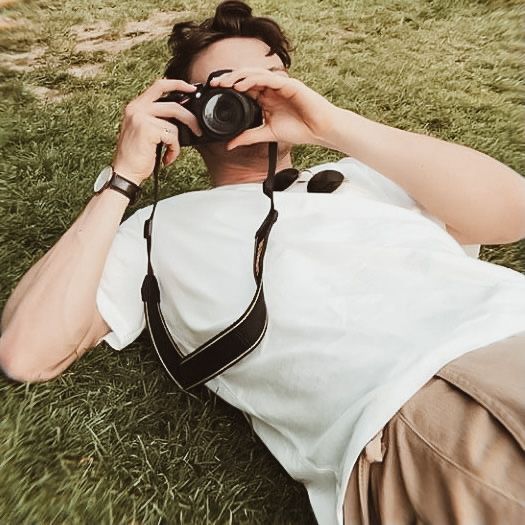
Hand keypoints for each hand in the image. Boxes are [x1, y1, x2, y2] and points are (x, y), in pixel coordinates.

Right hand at [112, 78, 201, 184]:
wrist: (126, 172)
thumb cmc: (138, 155)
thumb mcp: (147, 131)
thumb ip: (159, 119)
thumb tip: (183, 116)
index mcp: (136, 106)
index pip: (159, 85)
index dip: (178, 84)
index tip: (192, 88)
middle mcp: (136, 108)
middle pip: (174, 105)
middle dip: (190, 119)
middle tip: (198, 130)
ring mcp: (141, 118)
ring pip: (174, 125)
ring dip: (177, 143)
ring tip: (171, 153)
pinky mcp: (147, 129)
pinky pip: (172, 136)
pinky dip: (174, 150)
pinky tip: (166, 158)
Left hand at [209, 68, 337, 149]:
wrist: (319, 131)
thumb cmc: (299, 130)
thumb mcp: (267, 134)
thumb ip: (248, 137)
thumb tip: (229, 145)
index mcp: (266, 98)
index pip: (244, 87)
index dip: (229, 87)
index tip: (214, 91)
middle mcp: (271, 89)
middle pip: (247, 77)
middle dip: (229, 78)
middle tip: (214, 84)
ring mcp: (280, 84)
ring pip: (255, 74)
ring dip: (239, 76)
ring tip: (225, 82)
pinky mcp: (289, 84)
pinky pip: (268, 78)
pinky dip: (254, 80)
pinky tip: (242, 85)